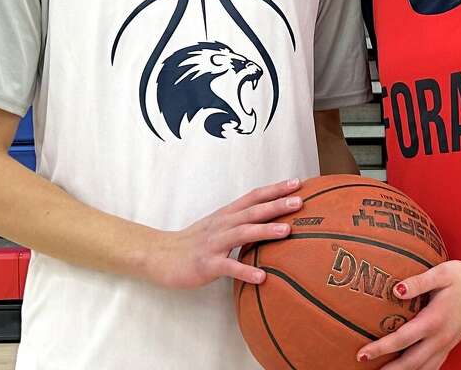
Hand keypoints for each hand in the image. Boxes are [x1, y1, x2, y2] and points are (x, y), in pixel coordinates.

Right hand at [147, 178, 302, 288]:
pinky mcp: (207, 264)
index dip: (275, 189)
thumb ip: (241, 221)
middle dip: (277, 205)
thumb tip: (271, 219)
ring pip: (242, 234)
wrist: (161, 255)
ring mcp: (214, 243)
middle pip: (252, 211)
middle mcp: (222, 224)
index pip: (254, 197)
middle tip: (299, 200)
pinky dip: (245, 271)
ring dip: (265, 231)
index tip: (298, 183)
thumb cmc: (194, 242)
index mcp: (226, 215)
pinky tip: (261, 277)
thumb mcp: (218, 226)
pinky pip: (228, 267)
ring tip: (287, 231)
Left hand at [357, 260, 460, 369]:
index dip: (381, 348)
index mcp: (434, 320)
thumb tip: (396, 290)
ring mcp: (447, 344)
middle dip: (388, 369)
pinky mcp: (451, 345)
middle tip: (365, 365)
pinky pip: (434, 365)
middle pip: (411, 362)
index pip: (402, 339)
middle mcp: (441, 338)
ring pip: (423, 368)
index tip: (362, 353)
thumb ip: (418, 282)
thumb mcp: (441, 273)